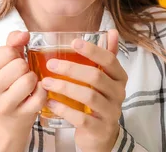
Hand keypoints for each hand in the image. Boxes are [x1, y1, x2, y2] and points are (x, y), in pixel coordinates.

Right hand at [0, 30, 46, 127]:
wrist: (7, 115)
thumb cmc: (7, 81)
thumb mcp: (5, 59)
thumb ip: (13, 41)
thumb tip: (24, 34)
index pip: (7, 52)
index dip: (15, 54)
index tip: (12, 62)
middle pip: (19, 65)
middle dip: (25, 66)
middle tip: (21, 73)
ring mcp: (4, 105)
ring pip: (29, 81)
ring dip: (33, 78)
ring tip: (28, 82)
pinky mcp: (20, 115)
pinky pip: (39, 97)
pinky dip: (42, 91)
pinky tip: (35, 92)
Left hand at [41, 29, 126, 151]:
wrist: (102, 134)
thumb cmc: (99, 100)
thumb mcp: (104, 78)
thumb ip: (105, 56)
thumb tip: (111, 31)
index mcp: (119, 77)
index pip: (109, 59)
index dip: (92, 50)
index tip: (73, 42)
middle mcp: (118, 94)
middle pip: (96, 76)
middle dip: (71, 68)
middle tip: (51, 64)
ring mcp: (111, 112)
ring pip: (89, 96)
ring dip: (65, 87)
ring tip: (46, 83)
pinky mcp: (100, 129)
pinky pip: (82, 118)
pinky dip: (64, 109)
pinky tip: (50, 102)